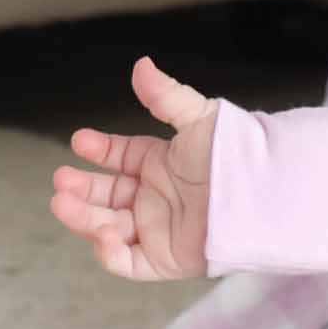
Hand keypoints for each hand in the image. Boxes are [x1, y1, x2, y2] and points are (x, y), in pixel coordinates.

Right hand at [49, 57, 217, 280]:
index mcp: (161, 165)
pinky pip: (128, 262)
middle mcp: (155, 198)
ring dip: (82, 216)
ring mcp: (157, 229)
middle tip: (63, 179)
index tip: (80, 140)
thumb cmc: (237, 156)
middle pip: (105, 195)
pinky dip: (108, 253)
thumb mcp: (200, 120)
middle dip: (79, 188)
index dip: (98, 150)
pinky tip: (101, 234)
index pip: (119, 157)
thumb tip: (142, 65)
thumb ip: (166, 96)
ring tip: (63, 201)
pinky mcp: (165, 260)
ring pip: (106, 227)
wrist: (264, 195)